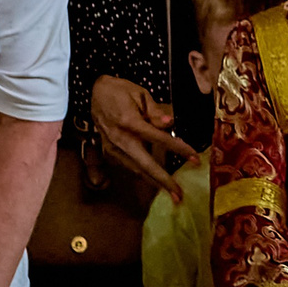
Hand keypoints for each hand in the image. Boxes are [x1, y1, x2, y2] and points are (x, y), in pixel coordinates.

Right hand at [90, 74, 195, 198]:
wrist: (93, 93)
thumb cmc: (119, 90)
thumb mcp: (140, 93)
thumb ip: (155, 111)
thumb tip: (169, 123)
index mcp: (129, 122)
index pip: (159, 138)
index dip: (179, 149)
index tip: (195, 159)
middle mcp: (120, 139)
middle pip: (145, 165)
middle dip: (163, 181)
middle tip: (179, 196)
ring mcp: (113, 147)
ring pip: (137, 170)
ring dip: (154, 182)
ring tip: (171, 193)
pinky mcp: (110, 151)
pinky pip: (130, 166)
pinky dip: (144, 174)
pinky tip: (156, 180)